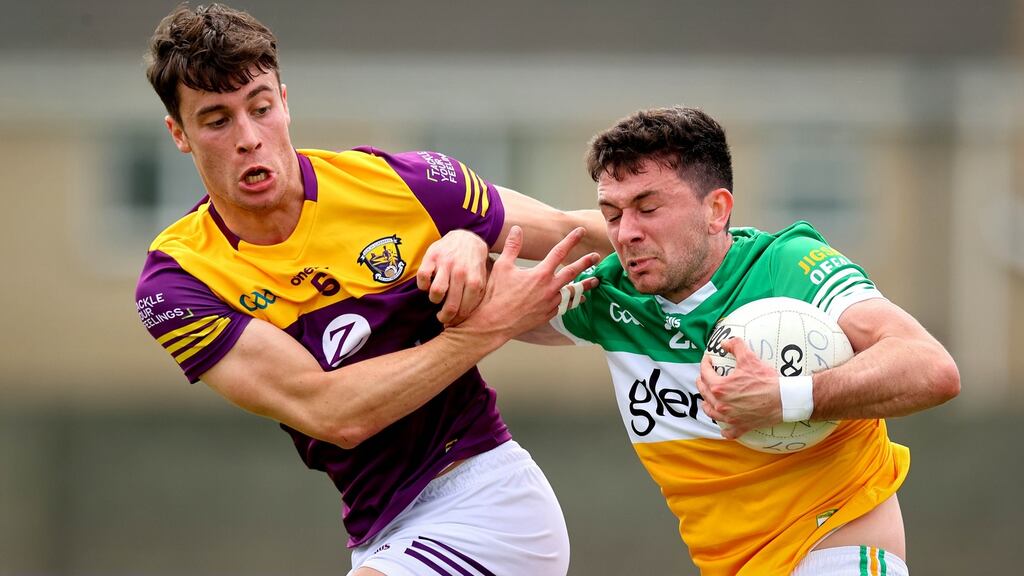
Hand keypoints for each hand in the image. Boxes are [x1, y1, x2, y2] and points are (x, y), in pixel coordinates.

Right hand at [417, 230, 488, 325]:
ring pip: (436, 292)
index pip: (465, 308)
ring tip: (436, 298)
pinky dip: (422, 285)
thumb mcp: (482, 278)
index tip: (454, 320)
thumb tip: (471, 316)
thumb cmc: (473, 264)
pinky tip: (427, 286)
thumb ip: (478, 295)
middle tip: (443, 317)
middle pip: (451, 304)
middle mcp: (460, 271)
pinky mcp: (432, 256)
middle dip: (445, 316)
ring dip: (434, 299)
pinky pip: (423, 277)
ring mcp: (446, 263)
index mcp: (474, 279)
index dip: (457, 319)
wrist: (465, 238)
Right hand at [462, 226, 598, 338]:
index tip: (581, 231)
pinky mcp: (548, 315)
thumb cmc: (496, 295)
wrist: (494, 323)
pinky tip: (580, 299)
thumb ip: (512, 247)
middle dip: (585, 263)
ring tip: (596, 281)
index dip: (571, 240)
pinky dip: (574, 301)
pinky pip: (565, 306)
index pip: (559, 252)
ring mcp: (550, 303)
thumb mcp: (502, 266)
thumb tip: (517, 229)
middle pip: (572, 272)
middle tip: (596, 256)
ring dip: (585, 285)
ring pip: (573, 292)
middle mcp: (549, 288)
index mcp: (540, 274)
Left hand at [696, 337, 782, 438]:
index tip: (708, 359)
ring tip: (708, 399)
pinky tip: (724, 427)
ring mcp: (730, 417)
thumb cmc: (766, 380)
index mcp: (720, 387)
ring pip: (711, 412)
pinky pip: (728, 431)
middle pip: (704, 392)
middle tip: (704, 376)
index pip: (705, 373)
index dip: (705, 364)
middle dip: (702, 382)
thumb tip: (724, 342)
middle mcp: (721, 404)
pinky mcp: (740, 426)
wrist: (783, 399)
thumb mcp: (750, 359)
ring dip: (708, 404)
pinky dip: (725, 429)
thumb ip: (736, 346)